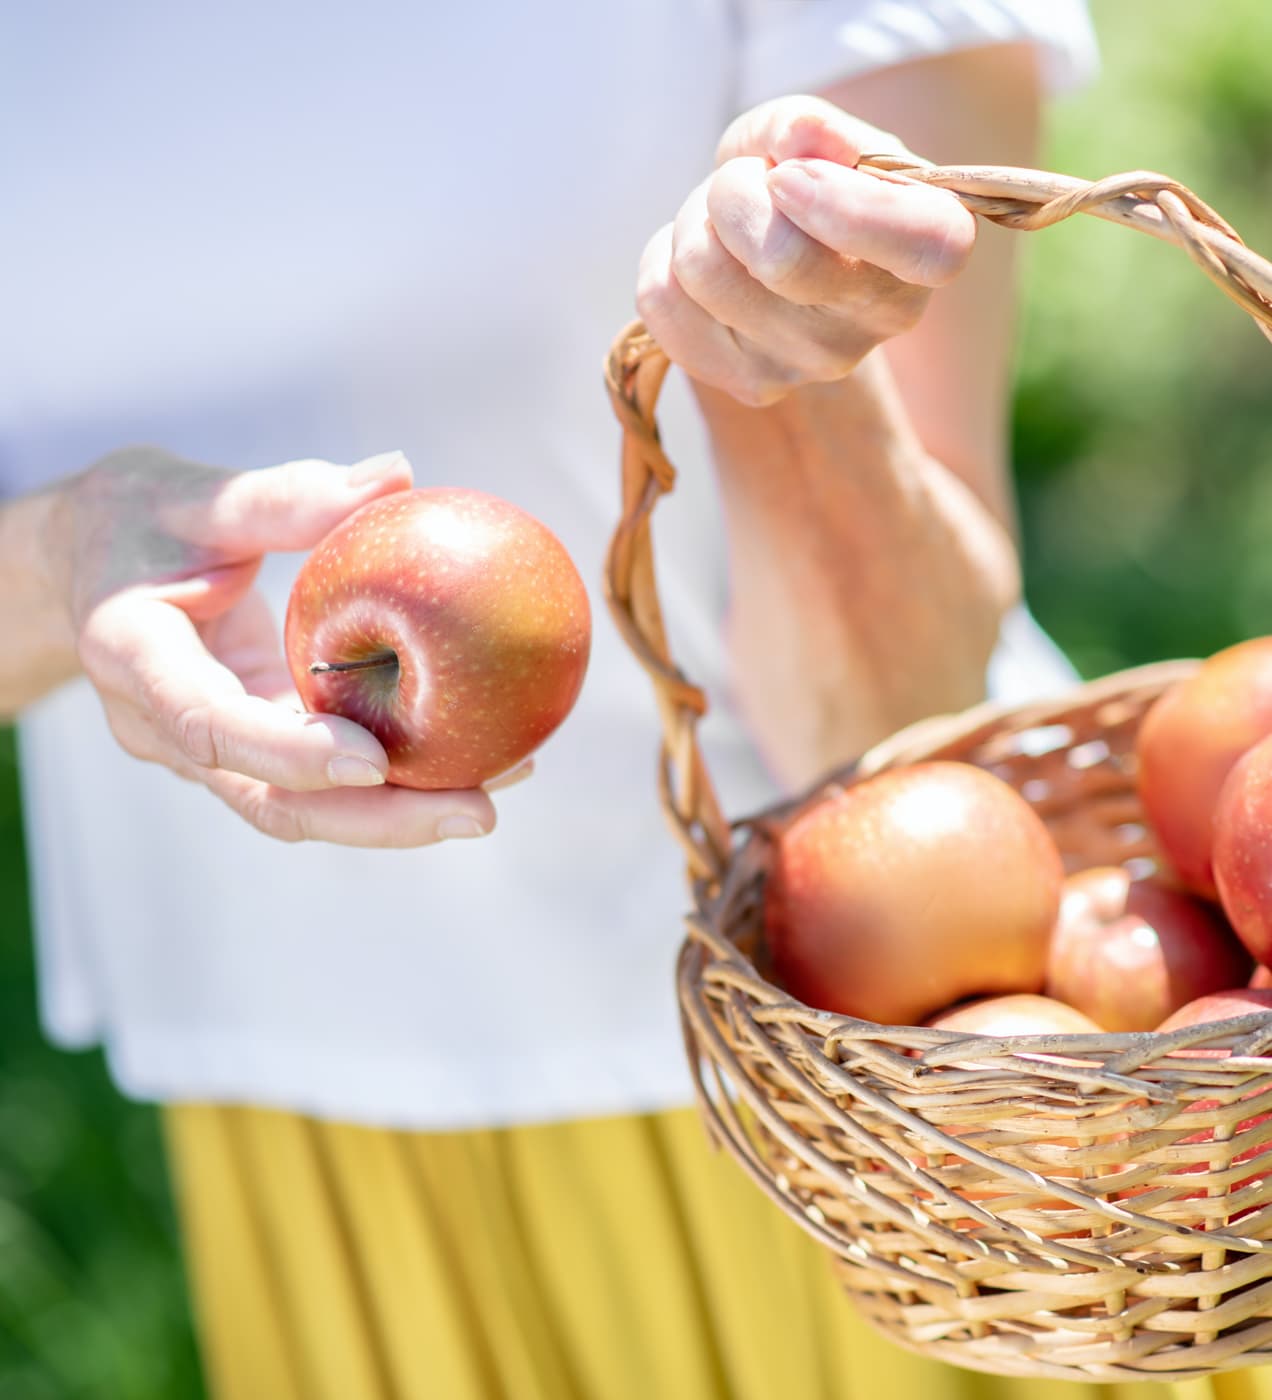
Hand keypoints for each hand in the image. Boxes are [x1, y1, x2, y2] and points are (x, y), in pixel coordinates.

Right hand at [51, 446, 521, 845]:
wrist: (81, 570)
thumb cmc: (135, 519)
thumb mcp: (197, 495)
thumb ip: (285, 497)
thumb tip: (401, 476)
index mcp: (133, 657)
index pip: (208, 723)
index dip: (288, 753)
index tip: (374, 762)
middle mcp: (164, 725)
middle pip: (269, 799)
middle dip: (375, 819)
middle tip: (477, 813)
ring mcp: (208, 748)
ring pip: (299, 806)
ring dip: (396, 813)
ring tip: (493, 793)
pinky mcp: (249, 746)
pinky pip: (318, 779)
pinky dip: (390, 778)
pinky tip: (473, 756)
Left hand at [636, 96, 975, 405]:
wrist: (778, 264)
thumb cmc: (810, 185)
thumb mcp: (818, 138)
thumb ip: (808, 126)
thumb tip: (793, 143)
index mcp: (926, 247)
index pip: (925, 245)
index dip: (847, 207)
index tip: (788, 178)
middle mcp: (876, 323)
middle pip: (780, 257)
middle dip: (734, 191)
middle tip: (743, 183)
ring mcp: (810, 365)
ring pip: (703, 271)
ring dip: (693, 222)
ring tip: (723, 225)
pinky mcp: (747, 385)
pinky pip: (661, 301)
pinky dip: (662, 259)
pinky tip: (703, 263)